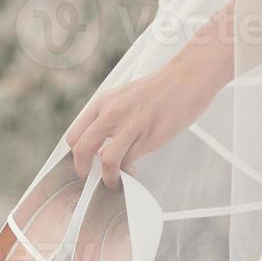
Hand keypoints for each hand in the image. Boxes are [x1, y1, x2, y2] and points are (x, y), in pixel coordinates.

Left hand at [64, 50, 223, 187]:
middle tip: (90, 180)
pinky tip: (132, 170)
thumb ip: (108, 118)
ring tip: (114, 182)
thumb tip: (99, 146)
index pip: (75, 135)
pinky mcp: (149, 136)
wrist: (186, 78)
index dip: (75, 155)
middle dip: (83, 171)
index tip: (83, 164)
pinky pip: (130, 161)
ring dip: (108, 178)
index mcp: (102, 102)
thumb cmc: (158, 89)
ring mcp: (131, 124)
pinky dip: (128, 172)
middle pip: (83, 149)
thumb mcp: (123, 97)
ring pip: (107, 160)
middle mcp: (112, 112)